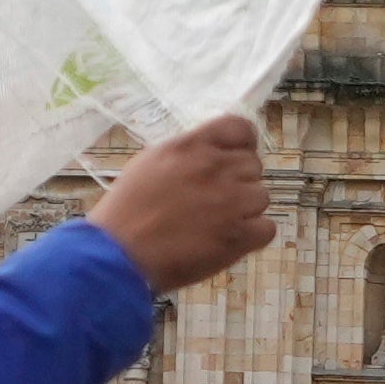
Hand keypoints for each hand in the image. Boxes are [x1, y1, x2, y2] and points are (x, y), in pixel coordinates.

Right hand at [92, 115, 274, 291]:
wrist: (118, 255)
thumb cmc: (126, 211)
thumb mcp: (151, 163)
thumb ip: (187, 154)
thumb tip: (212, 152)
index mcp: (192, 146)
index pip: (240, 128)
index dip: (243, 144)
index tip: (235, 157)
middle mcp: (215, 168)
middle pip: (253, 165)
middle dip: (238, 182)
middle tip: (214, 201)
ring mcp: (231, 202)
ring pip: (262, 196)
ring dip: (245, 210)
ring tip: (217, 223)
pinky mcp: (239, 236)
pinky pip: (267, 228)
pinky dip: (252, 236)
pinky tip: (229, 241)